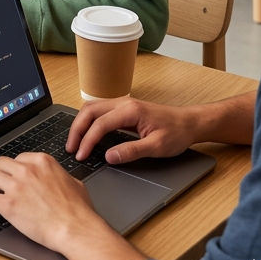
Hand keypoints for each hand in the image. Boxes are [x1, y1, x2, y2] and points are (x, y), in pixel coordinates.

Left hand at [0, 152, 99, 250]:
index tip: (12, 176)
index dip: (14, 168)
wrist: (76, 230)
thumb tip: (59, 179)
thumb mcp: (74, 183)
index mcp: (42, 162)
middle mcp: (27, 170)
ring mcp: (16, 186)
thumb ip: (61, 176)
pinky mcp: (8, 204)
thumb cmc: (79, 212)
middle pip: (1, 163)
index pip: (18, 158)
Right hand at [67, 97, 199, 163]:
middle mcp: (122, 103)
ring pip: (91, 108)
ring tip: (75, 141)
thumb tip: (108, 157)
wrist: (189, 122)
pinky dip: (87, 120)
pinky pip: (98, 110)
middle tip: (71, 148)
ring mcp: (121, 103)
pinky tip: (86, 131)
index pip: (100, 124)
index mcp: (130, 111)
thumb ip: (131, 151)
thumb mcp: (157, 147)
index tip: (81, 155)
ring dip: (80, 123)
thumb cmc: (176, 133)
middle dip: (76, 129)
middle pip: (89, 111)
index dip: (88, 141)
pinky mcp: (122, 107)